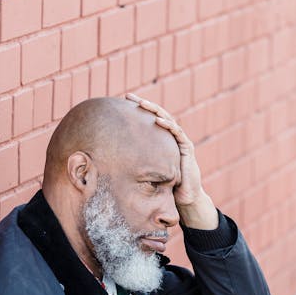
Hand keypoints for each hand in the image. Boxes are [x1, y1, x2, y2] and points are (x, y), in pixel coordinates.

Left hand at [125, 94, 217, 228]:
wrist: (184, 198)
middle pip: (156, 115)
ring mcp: (180, 141)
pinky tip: (157, 120)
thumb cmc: (165, 187)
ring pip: (167, 120)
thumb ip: (134, 164)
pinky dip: (168, 125)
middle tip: (128, 96)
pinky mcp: (187, 148)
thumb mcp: (146, 171)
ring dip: (154, 110)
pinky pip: (177, 133)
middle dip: (143, 104)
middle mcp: (171, 138)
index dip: (136, 111)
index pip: (148, 121)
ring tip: (142, 103)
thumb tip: (108, 163)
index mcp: (161, 141)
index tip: (121, 103)